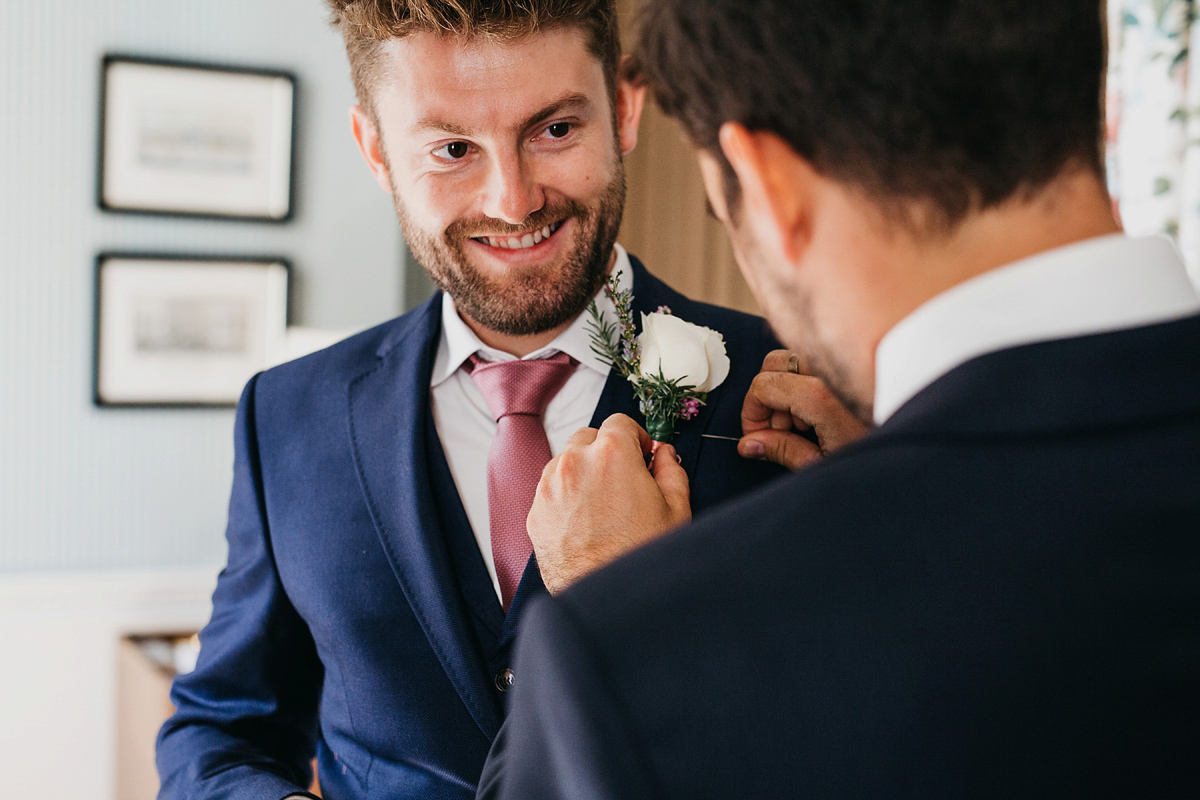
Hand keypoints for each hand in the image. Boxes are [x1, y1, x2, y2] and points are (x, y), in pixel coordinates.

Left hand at [528, 414, 690, 593]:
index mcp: (611, 454)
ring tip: (604, 504)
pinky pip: (551, 490)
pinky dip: (566, 496)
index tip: (641, 457)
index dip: (635, 438)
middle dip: (607, 451)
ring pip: (566, 461)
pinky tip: (586, 522)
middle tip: (624, 480)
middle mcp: (573, 463)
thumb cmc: (643, 557)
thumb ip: (671, 470)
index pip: (620, 422)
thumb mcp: (676, 509)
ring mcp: (549, 488)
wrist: (609, 601)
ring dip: (584, 471)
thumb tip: (663, 454)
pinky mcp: (535, 513)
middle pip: (589, 437)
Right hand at [739, 349, 869, 468]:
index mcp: (820, 396)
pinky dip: (808, 381)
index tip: (756, 434)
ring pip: (795, 358)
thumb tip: (749, 444)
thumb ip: (781, 450)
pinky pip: (818, 362)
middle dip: (768, 397)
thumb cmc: (876, 462)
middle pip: (774, 364)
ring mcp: (844, 368)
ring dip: (788, 388)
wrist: (920, 453)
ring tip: (805, 423)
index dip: (751, 412)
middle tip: (782, 429)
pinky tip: (823, 413)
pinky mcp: (856, 370)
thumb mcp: (821, 464)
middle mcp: (831, 373)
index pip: (763, 386)